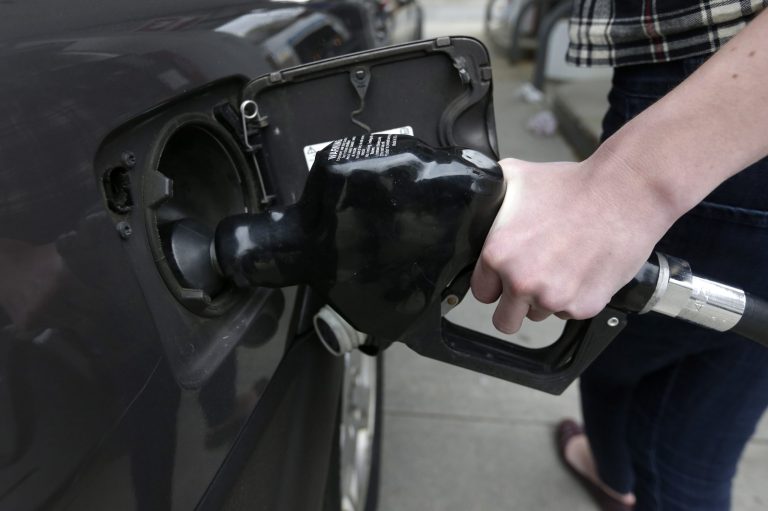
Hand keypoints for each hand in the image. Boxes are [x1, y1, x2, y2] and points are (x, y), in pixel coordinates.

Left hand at [470, 156, 672, 332]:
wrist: (625, 193)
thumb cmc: (573, 185)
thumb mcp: (515, 176)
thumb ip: (489, 196)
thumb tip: (474, 199)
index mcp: (498, 256)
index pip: (481, 292)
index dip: (494, 283)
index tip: (505, 275)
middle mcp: (522, 281)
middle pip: (505, 320)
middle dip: (513, 305)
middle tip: (530, 280)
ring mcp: (554, 297)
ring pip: (539, 315)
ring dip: (545, 299)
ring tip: (561, 264)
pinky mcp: (584, 306)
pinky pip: (570, 313)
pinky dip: (575, 296)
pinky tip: (582, 267)